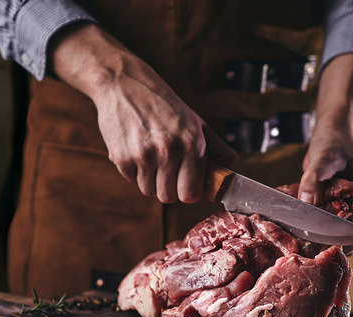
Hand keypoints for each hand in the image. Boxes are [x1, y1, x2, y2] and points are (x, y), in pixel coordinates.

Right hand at [50, 23, 236, 203]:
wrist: (124, 84)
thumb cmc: (164, 105)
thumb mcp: (196, 122)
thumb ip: (217, 148)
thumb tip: (231, 167)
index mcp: (192, 144)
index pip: (190, 194)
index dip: (187, 191)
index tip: (184, 182)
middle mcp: (169, 151)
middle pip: (168, 197)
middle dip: (167, 187)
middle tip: (165, 168)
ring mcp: (144, 155)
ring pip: (149, 191)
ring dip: (150, 179)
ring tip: (150, 155)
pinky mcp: (121, 157)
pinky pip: (131, 181)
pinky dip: (134, 171)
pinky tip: (136, 149)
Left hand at [300, 127, 352, 246]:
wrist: (332, 139)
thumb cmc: (331, 145)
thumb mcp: (321, 159)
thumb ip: (313, 179)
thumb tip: (306, 202)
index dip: (352, 237)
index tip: (330, 243)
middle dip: (345, 244)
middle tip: (320, 252)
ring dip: (339, 243)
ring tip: (317, 249)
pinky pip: (349, 230)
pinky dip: (335, 236)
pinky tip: (317, 240)